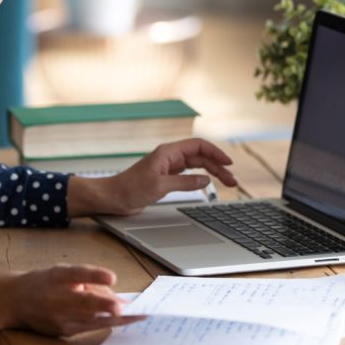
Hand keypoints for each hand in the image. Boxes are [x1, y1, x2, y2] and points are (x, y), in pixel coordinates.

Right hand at [0, 264, 141, 337]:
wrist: (15, 301)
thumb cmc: (45, 282)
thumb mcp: (63, 272)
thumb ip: (89, 280)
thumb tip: (116, 295)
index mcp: (56, 277)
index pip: (76, 274)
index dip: (94, 275)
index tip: (111, 277)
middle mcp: (56, 298)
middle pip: (84, 303)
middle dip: (106, 306)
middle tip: (126, 307)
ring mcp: (58, 318)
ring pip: (90, 319)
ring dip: (114, 319)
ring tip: (135, 315)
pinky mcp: (61, 332)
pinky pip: (87, 327)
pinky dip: (105, 323)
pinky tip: (121, 320)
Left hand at [68, 138, 236, 216]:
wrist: (113, 198)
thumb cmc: (130, 189)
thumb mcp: (160, 186)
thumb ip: (185, 182)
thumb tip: (206, 179)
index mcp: (168, 152)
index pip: (198, 146)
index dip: (215, 153)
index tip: (228, 163)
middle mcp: (169, 157)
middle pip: (200, 156)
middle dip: (218, 166)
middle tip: (232, 180)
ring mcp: (168, 168)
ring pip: (196, 166)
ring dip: (212, 173)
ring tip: (227, 183)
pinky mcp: (166, 179)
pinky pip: (188, 175)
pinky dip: (200, 179)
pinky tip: (208, 184)